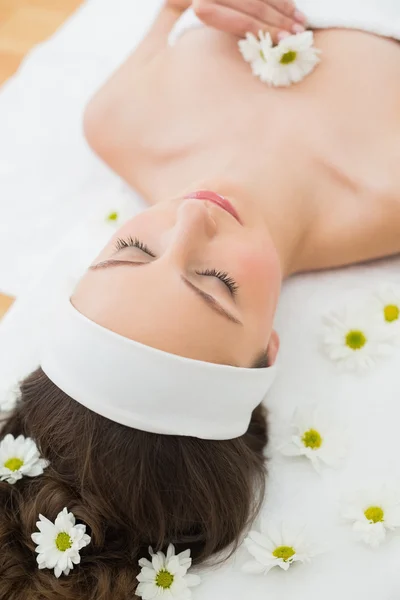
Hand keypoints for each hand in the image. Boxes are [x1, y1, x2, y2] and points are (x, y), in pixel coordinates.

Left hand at [192, 0, 306, 42]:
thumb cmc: (201, 8)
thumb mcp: (209, 20)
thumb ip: (232, 28)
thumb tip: (266, 42)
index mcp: (204, 8)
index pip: (241, 21)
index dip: (264, 31)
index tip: (283, 41)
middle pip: (255, 7)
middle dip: (279, 21)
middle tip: (298, 34)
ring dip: (285, 8)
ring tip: (301, 22)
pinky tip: (293, 8)